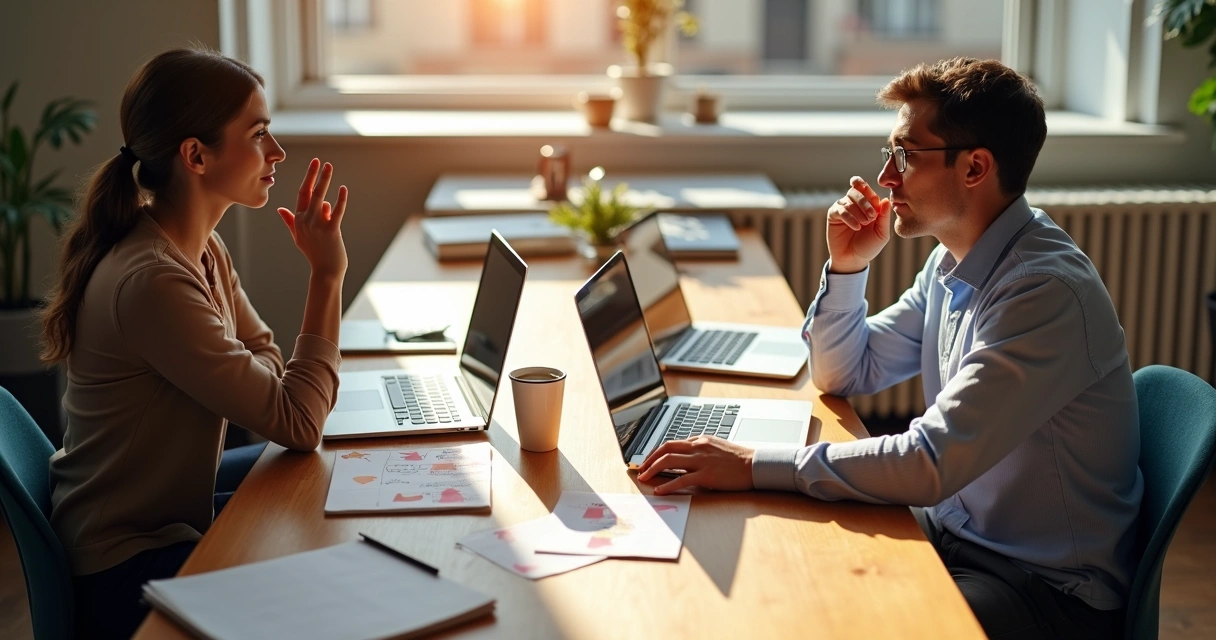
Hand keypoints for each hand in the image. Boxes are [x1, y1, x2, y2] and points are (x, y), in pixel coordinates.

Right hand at [277, 158, 348, 278]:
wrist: (325, 271)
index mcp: (298, 220)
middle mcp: (305, 221)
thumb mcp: (298, 237)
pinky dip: (340, 199)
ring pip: (321, 198)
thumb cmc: (315, 254)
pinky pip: (336, 212)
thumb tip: (281, 209)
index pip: (301, 194)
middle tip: (319, 160)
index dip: (308, 178)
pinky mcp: (330, 231)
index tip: (314, 164)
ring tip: (329, 167)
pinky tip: (343, 189)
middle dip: (314, 174)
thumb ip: (290, 222)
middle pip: (309, 192)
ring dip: (325, 180)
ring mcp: (317, 226)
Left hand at [636, 435, 755, 494]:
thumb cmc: (738, 459)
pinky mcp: (706, 475)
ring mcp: (701, 461)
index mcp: (700, 440)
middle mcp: (698, 447)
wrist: (755, 465)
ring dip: (652, 469)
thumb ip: (701, 448)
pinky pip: (681, 479)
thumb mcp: (717, 446)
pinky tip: (659, 490)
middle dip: (649, 459)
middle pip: (665, 449)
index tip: (648, 460)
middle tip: (641, 469)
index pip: (671, 443)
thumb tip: (685, 453)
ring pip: (669, 461)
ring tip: (644, 478)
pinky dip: (667, 485)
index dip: (656, 452)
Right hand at [826, 176, 890, 273]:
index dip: (872, 195)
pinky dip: (849, 217)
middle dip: (865, 202)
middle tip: (871, 218)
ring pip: (849, 199)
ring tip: (863, 225)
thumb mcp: (882, 233)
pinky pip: (840, 209)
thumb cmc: (868, 246)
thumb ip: (884, 217)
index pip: (868, 190)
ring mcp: (843, 208)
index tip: (875, 208)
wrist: (852, 260)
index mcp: (868, 205)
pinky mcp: (833, 215)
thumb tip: (886, 199)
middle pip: (857, 190)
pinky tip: (856, 227)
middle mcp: (855, 204)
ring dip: (858, 211)